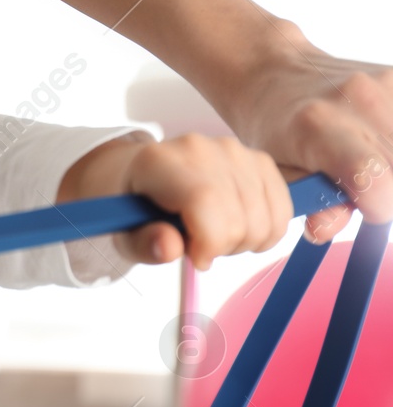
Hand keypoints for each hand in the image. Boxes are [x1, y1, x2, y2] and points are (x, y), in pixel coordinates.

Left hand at [59, 133, 296, 270]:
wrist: (141, 174)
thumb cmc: (132, 208)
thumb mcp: (123, 235)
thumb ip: (143, 244)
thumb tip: (169, 247)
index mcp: (159, 162)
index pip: (205, 203)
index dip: (209, 243)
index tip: (195, 258)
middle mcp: (200, 148)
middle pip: (239, 219)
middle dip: (223, 247)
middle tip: (199, 245)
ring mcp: (233, 149)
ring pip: (265, 219)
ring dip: (245, 241)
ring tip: (215, 235)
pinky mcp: (258, 158)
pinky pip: (283, 209)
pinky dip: (267, 230)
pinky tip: (238, 227)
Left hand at [216, 29, 392, 240]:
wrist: (273, 72)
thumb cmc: (273, 131)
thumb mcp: (277, 174)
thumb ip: (311, 206)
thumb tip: (326, 230)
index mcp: (316, 127)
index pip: (374, 179)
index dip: (377, 205)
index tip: (364, 204)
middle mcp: (356, 99)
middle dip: (389, 189)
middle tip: (361, 181)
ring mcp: (384, 83)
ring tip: (367, 158)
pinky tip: (378, 141)